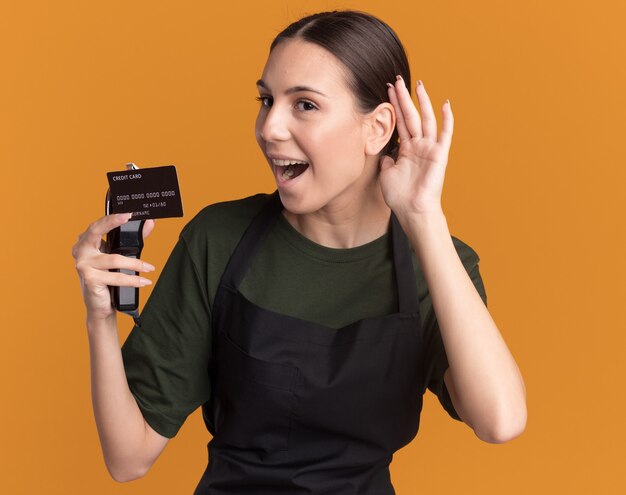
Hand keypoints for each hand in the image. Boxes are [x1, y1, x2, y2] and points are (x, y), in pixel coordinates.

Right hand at [72, 214, 155, 321]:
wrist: (101, 305)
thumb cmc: (109, 278)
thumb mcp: (119, 255)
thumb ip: (134, 239)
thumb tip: (149, 223)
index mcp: (85, 243)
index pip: (98, 226)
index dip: (111, 218)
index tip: (127, 213)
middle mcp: (81, 251)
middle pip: (95, 231)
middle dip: (112, 222)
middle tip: (128, 217)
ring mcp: (83, 265)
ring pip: (114, 259)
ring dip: (136, 263)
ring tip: (149, 268)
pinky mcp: (90, 279)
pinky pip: (117, 276)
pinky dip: (133, 280)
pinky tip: (144, 281)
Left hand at [379, 76, 452, 218]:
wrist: (413, 211)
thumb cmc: (400, 197)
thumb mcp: (386, 175)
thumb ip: (386, 160)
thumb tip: (384, 153)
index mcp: (406, 150)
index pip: (399, 123)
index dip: (394, 107)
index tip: (387, 91)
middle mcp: (419, 146)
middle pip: (411, 116)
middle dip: (404, 98)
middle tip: (397, 79)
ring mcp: (430, 149)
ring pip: (426, 120)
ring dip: (422, 102)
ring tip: (417, 84)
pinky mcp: (440, 154)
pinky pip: (445, 133)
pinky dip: (447, 119)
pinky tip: (445, 103)